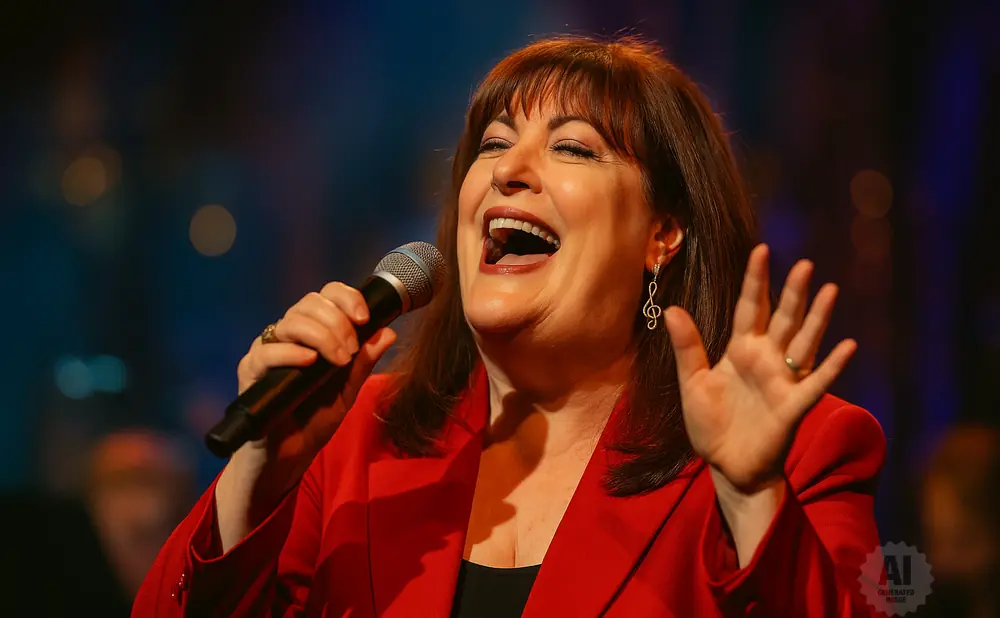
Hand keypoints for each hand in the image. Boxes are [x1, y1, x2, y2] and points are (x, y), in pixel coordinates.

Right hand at [235, 282, 396, 466]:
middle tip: (351, 351)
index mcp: (311, 332)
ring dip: (322, 336)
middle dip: (338, 322)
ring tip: (339, 360)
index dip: (346, 298)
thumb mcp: (347, 391)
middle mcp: (287, 335)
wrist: (288, 456)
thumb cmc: (314, 421)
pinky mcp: (250, 372)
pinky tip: (310, 362)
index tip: (364, 318)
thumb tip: (388, 332)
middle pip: (309, 303)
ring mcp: (267, 351)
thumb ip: (364, 362)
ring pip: (291, 322)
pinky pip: (266, 352)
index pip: (325, 296)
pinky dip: (291, 352)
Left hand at [665, 244, 855, 493]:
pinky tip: (847, 345)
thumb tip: (672, 308)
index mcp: (740, 350)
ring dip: (817, 318)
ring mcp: (782, 381)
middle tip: (804, 263)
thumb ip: (687, 347)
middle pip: (783, 319)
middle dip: (793, 292)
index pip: (751, 308)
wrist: (726, 466)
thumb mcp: (692, 383)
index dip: (755, 280)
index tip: (761, 249)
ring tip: (830, 289)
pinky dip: (832, 366)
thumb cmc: (711, 425)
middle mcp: (766, 359)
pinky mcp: (793, 406)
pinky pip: (815, 383)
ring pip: (803, 343)